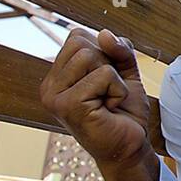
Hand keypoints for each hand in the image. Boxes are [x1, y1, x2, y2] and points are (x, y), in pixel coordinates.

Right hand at [39, 28, 157, 180]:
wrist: (131, 146)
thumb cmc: (125, 112)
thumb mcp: (125, 72)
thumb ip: (118, 49)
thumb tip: (104, 34)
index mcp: (57, 77)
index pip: (77, 36)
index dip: (103, 53)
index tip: (107, 81)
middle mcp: (49, 86)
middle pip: (82, 43)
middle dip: (107, 65)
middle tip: (108, 93)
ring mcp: (55, 97)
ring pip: (92, 56)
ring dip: (113, 79)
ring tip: (108, 101)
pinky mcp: (68, 106)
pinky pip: (103, 75)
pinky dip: (117, 90)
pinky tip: (110, 109)